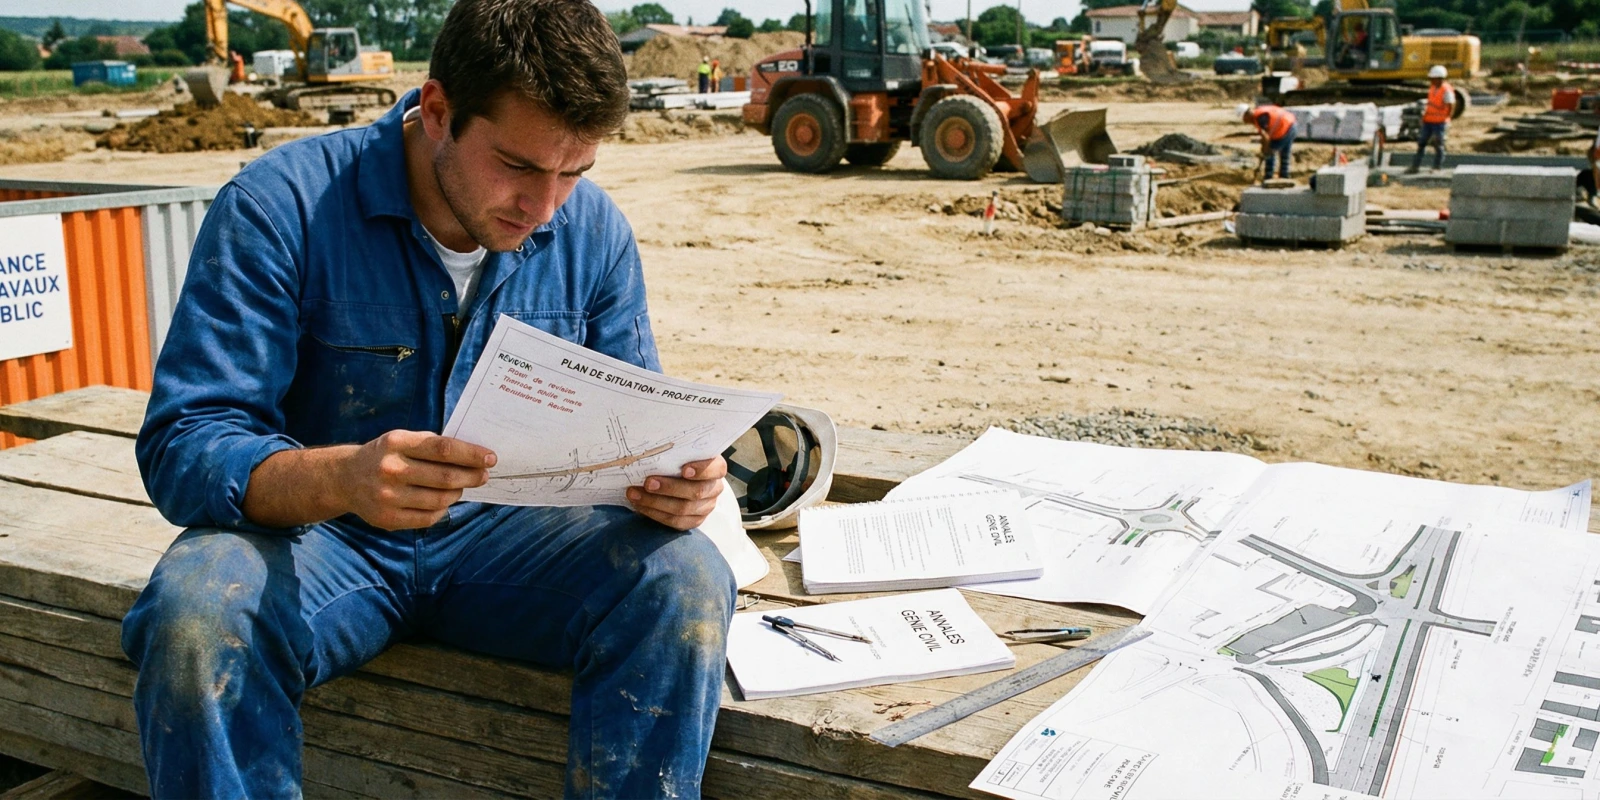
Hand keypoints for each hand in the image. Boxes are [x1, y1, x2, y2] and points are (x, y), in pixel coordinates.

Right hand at [342, 430, 494, 529]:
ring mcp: (388, 496)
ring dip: (458, 493)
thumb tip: (473, 456)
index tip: (490, 458)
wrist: (345, 478)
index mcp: (397, 443)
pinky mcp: (387, 519)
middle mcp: (391, 469)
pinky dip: (442, 509)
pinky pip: (428, 517)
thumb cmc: (385, 455)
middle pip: (445, 477)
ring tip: (461, 486)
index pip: (443, 449)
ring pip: (440, 499)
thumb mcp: (402, 439)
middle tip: (483, 475)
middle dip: (472, 476)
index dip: (471, 455)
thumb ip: (432, 445)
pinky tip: (444, 502)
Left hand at [626, 455, 727, 530]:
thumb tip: (653, 441)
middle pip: (697, 492)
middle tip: (648, 482)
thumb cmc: (679, 460)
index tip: (684, 470)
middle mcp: (714, 488)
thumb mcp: (681, 451)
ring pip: (683, 509)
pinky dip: (655, 514)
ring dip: (655, 502)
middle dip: (670, 488)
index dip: (702, 470)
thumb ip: (675, 450)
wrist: (677, 477)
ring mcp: (706, 507)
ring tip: (635, 494)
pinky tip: (640, 505)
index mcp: (716, 468)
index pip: (717, 469)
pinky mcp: (694, 521)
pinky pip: (675, 522)